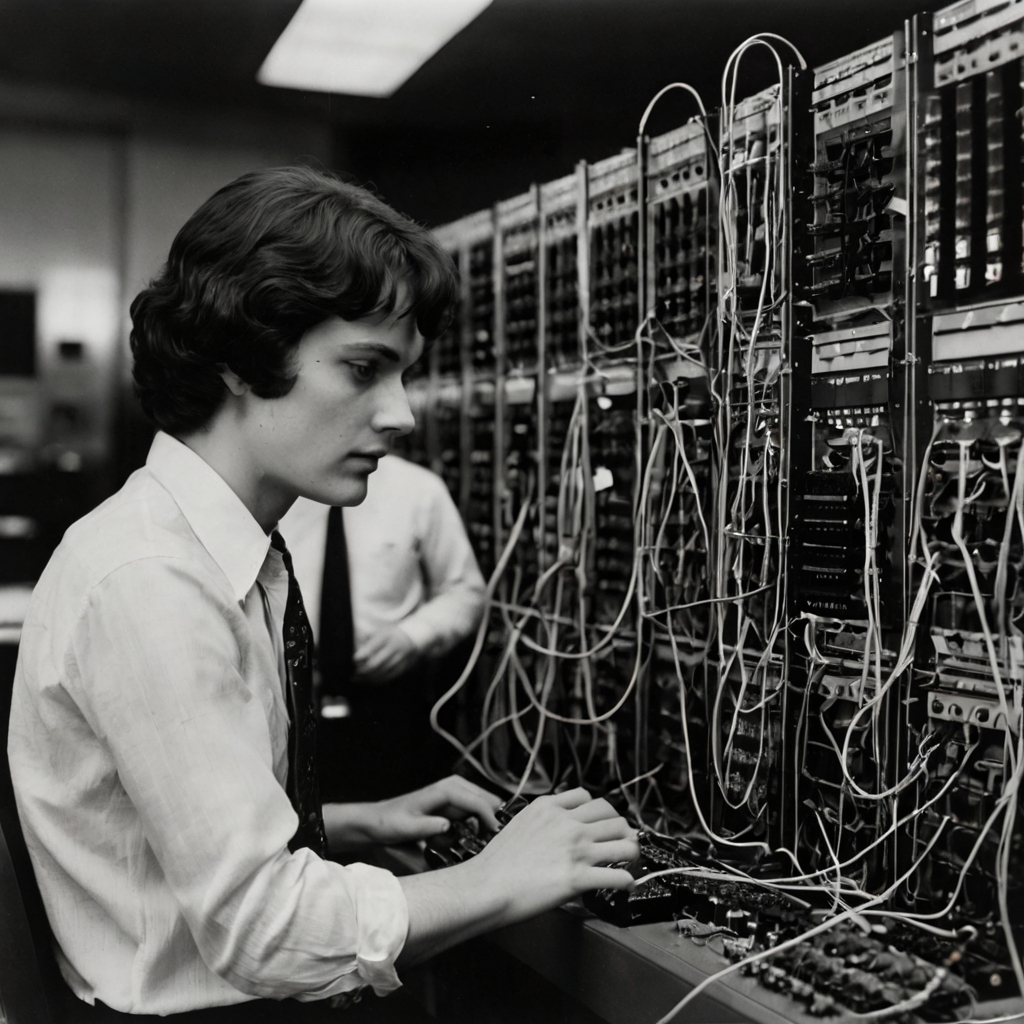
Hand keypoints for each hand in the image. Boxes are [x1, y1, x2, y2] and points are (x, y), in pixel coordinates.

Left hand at [324, 776, 501, 848]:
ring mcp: (456, 795)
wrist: (378, 820)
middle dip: (490, 822)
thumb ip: (428, 827)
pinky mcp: (455, 805)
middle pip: (488, 801)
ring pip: (484, 808)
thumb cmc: (390, 822)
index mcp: (446, 790)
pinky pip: (475, 815)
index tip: (496, 836)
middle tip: (486, 844)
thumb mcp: (406, 827)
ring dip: (482, 826)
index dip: (490, 818)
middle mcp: (455, 787)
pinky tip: (463, 840)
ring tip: (471, 843)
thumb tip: (448, 826)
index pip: (478, 801)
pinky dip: (475, 828)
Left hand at [352, 625, 418, 682]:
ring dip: (367, 678)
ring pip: (381, 673)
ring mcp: (399, 658)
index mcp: (385, 636)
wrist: (408, 639)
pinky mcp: (402, 667)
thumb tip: (354, 652)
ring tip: (357, 678)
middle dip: (362, 670)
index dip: (361, 655)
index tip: (354, 659)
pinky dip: (376, 681)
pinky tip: (367, 681)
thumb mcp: (377, 632)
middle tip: (354, 672)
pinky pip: (387, 677)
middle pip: (375, 663)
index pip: (371, 647)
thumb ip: (365, 640)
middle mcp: (393, 647)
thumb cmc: (386, 635)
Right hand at [466, 788, 637, 921]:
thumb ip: (543, 819)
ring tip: (629, 861)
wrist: (486, 886)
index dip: (598, 811)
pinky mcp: (579, 878)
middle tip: (621, 840)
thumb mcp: (519, 822)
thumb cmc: (496, 862)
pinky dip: (626, 881)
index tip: (601, 822)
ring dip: (631, 852)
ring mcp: (576, 850)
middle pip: (614, 817)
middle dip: (621, 829)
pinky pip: (619, 876)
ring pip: (626, 842)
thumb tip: (556, 824)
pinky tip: (623, 884)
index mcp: (550, 807)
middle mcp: (568, 824)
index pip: (589, 798)